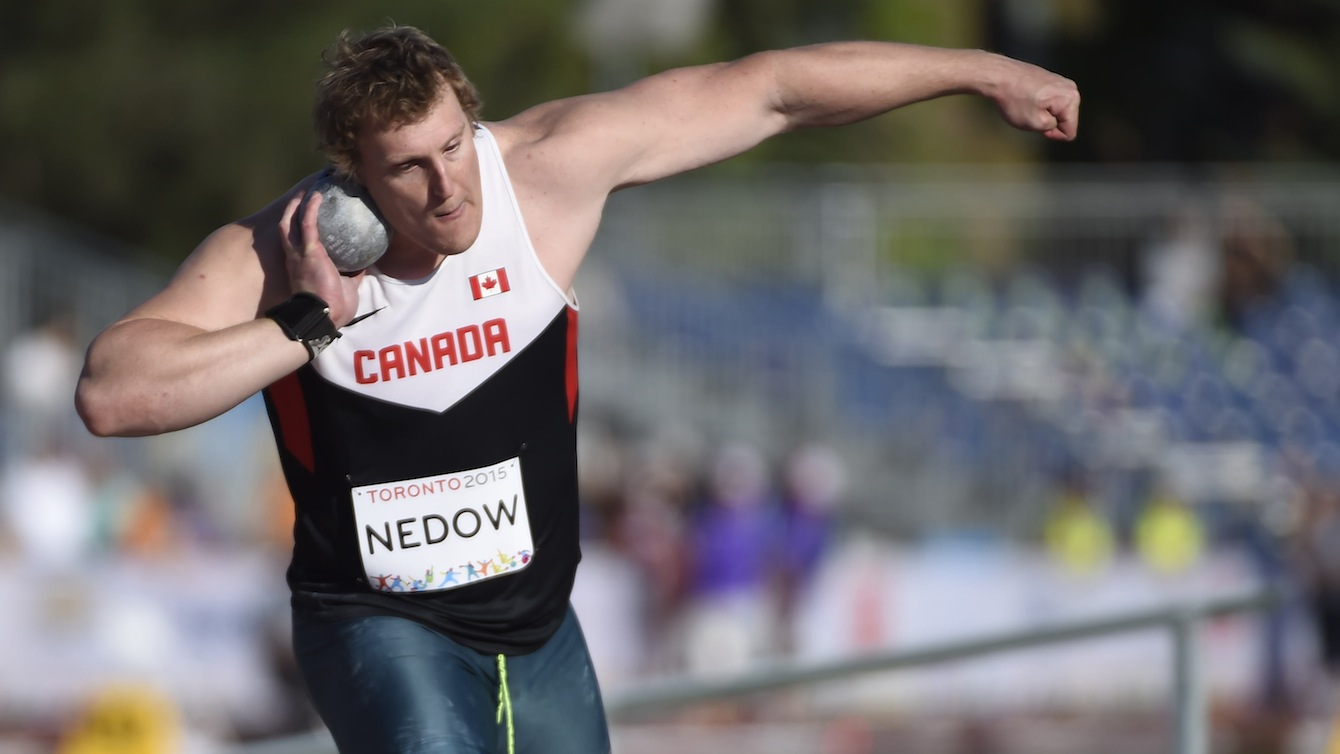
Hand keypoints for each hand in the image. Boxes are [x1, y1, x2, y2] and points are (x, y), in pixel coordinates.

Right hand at [277, 182, 364, 325]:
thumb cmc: (334, 308)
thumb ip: (353, 274)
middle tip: (306, 195)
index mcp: (303, 266)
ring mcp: (300, 254)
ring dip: (298, 203)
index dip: (300, 227)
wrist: (325, 317)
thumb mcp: (347, 287)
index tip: (310, 215)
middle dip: (294, 210)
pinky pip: (307, 223)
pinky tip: (318, 195)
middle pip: (288, 227)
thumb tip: (366, 264)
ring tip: (310, 188)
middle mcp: (296, 257)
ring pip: (291, 221)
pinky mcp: (310, 251)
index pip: (297, 242)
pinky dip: (310, 208)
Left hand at [990, 57, 1079, 141]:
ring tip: (1027, 105)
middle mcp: (1071, 88)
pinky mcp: (1050, 79)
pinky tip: (1026, 98)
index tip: (1037, 124)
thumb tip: (1056, 124)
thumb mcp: (1035, 124)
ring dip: (1042, 113)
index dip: (1052, 134)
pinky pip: (1049, 102)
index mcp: (1071, 99)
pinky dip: (1038, 104)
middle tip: (1030, 113)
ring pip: (1055, 111)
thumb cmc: (1015, 98)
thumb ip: (1052, 129)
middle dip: (1047, 122)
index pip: (1069, 132)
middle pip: (1064, 120)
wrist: (999, 76)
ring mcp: (1061, 82)